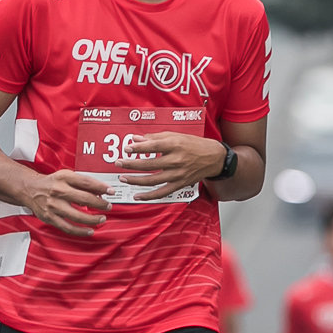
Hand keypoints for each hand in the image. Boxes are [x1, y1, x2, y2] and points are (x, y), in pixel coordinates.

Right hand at [21, 168, 111, 237]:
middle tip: (108, 206)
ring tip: (102, 219)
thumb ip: (82, 182)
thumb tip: (100, 191)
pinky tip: (89, 230)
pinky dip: (80, 231)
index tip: (110, 191)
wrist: (29, 189)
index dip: (101, 187)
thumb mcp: (66, 176)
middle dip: (100, 204)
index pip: (86, 182)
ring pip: (78, 216)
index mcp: (64, 178)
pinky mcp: (50, 218)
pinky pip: (68, 227)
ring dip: (93, 219)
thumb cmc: (51, 183)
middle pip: (84, 199)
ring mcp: (54, 206)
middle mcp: (58, 191)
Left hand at [110, 132, 224, 200]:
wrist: (213, 158)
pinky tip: (137, 196)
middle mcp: (176, 160)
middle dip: (131, 164)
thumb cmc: (194, 145)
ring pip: (152, 180)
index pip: (153, 147)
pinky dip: (148, 196)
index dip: (138, 148)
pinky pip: (161, 193)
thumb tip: (136, 138)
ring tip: (123, 177)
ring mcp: (177, 174)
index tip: (127, 148)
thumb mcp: (176, 136)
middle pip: (149, 164)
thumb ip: (155, 137)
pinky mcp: (179, 184)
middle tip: (119, 163)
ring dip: (135, 180)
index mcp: (175, 145)